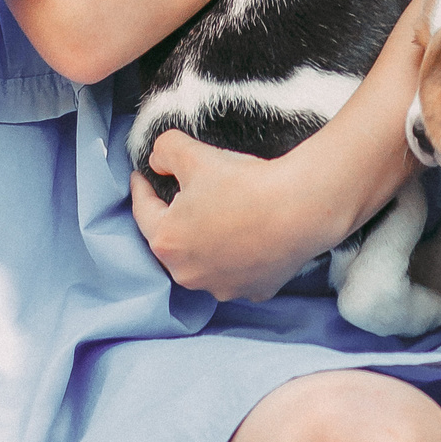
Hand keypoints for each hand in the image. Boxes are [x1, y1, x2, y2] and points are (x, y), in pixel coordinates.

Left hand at [130, 130, 348, 301]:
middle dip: (176, 217)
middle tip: (186, 193)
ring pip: (204, 260)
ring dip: (206, 241)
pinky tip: (248, 238)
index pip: (143, 209)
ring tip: (221, 216)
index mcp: (167, 241)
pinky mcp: (254, 291)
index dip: (141, 188)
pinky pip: (237, 272)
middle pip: (173, 240)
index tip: (141, 176)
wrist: (299, 208)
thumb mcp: (194, 154)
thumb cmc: (244, 184)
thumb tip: (158, 160)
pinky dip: (238, 257)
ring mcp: (222, 287)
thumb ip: (164, 151)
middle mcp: (188, 273)